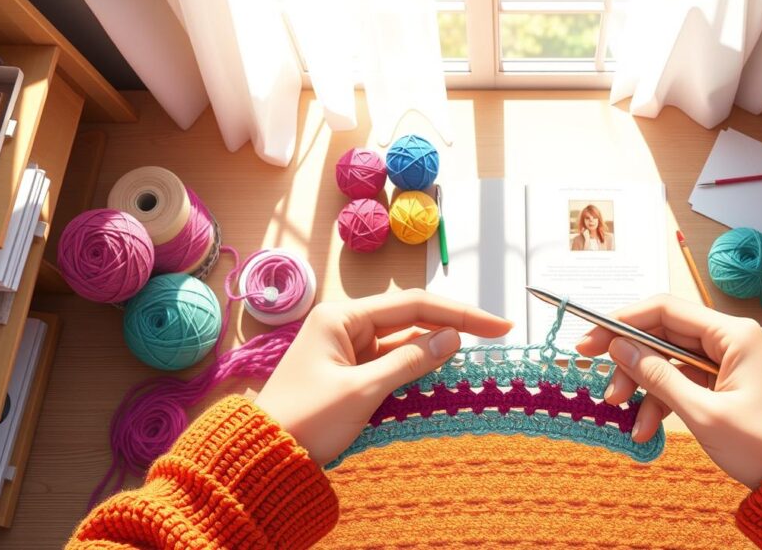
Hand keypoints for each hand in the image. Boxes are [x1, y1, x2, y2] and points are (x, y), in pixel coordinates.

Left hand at [255, 289, 511, 464]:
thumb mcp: (364, 390)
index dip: (460, 313)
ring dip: (435, 350)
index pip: (414, 304)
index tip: (498, 324)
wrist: (264, 456)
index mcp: (342, 316)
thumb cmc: (307, 419)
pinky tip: (441, 375)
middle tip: (498, 333)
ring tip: (475, 357)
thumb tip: (453, 338)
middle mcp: (345, 324)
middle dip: (452, 325)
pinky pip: (391, 363)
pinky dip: (416, 370)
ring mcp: (347, 348)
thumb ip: (411, 361)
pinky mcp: (349, 372)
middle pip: (411, 318)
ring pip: (403, 342)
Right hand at [576, 295, 761, 488]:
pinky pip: (684, 381)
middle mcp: (732, 338)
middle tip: (602, 385)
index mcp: (733, 333)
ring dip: (644, 388)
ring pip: (670, 362)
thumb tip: (619, 347)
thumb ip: (658, 376)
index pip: (665, 309)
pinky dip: (663, 401)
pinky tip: (646, 427)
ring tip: (627, 417)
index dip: (622, 321)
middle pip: (664, 336)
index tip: (589, 341)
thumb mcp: (703, 412)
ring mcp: (730, 361)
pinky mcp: (727, 382)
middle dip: (630, 362)